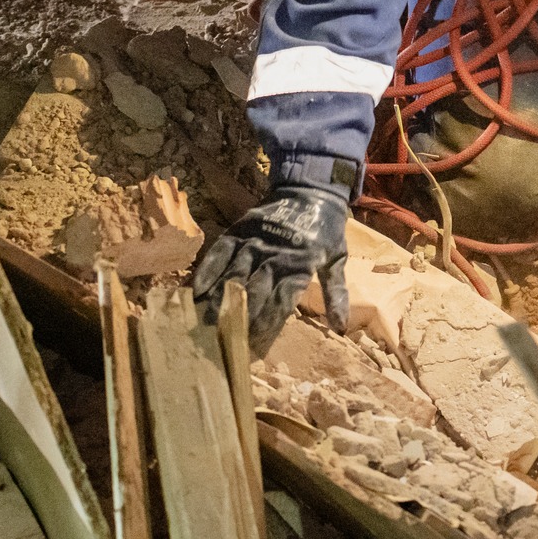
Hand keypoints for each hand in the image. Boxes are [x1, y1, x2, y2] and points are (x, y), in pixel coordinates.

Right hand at [192, 183, 349, 352]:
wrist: (312, 190)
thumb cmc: (326, 229)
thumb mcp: (337, 258)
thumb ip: (336, 292)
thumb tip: (340, 328)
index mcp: (300, 265)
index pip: (281, 302)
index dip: (268, 325)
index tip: (255, 348)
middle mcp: (274, 255)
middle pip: (254, 292)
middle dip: (240, 318)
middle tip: (225, 342)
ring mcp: (254, 242)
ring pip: (234, 275)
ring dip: (220, 300)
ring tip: (207, 324)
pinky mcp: (240, 230)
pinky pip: (220, 252)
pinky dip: (207, 270)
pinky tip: (196, 291)